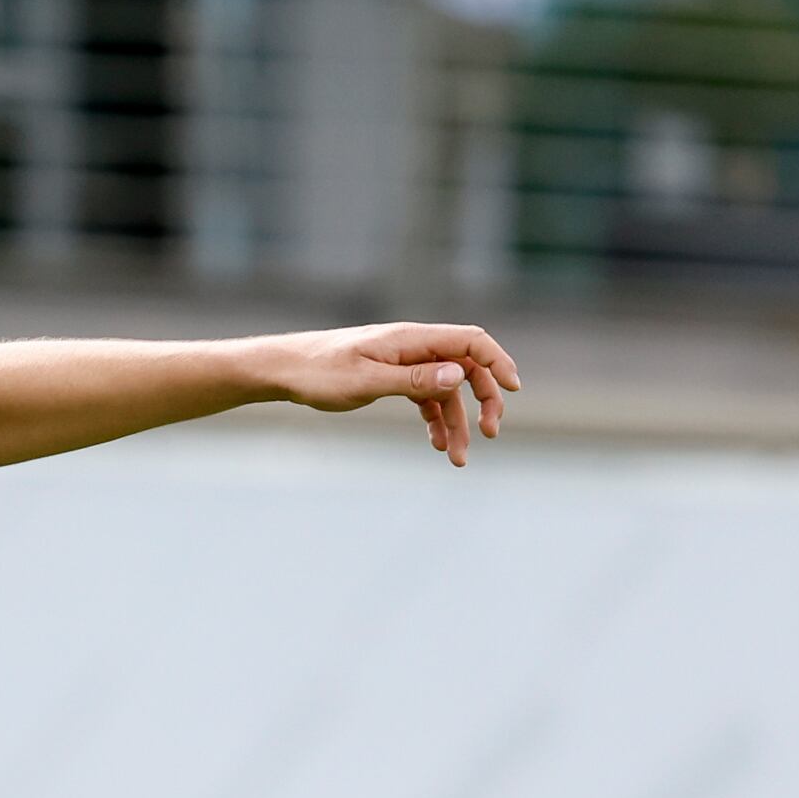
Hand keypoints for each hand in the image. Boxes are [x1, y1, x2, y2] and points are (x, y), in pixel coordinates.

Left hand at [260, 323, 519, 466]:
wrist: (285, 371)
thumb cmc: (320, 372)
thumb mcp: (366, 380)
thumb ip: (412, 379)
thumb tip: (458, 375)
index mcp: (412, 339)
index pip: (471, 341)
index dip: (498, 362)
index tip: (513, 390)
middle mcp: (414, 347)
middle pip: (466, 367)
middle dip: (483, 401)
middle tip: (489, 435)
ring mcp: (404, 363)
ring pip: (445, 390)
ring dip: (456, 423)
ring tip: (458, 459)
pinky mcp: (393, 378)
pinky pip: (425, 398)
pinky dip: (434, 420)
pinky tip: (436, 444)